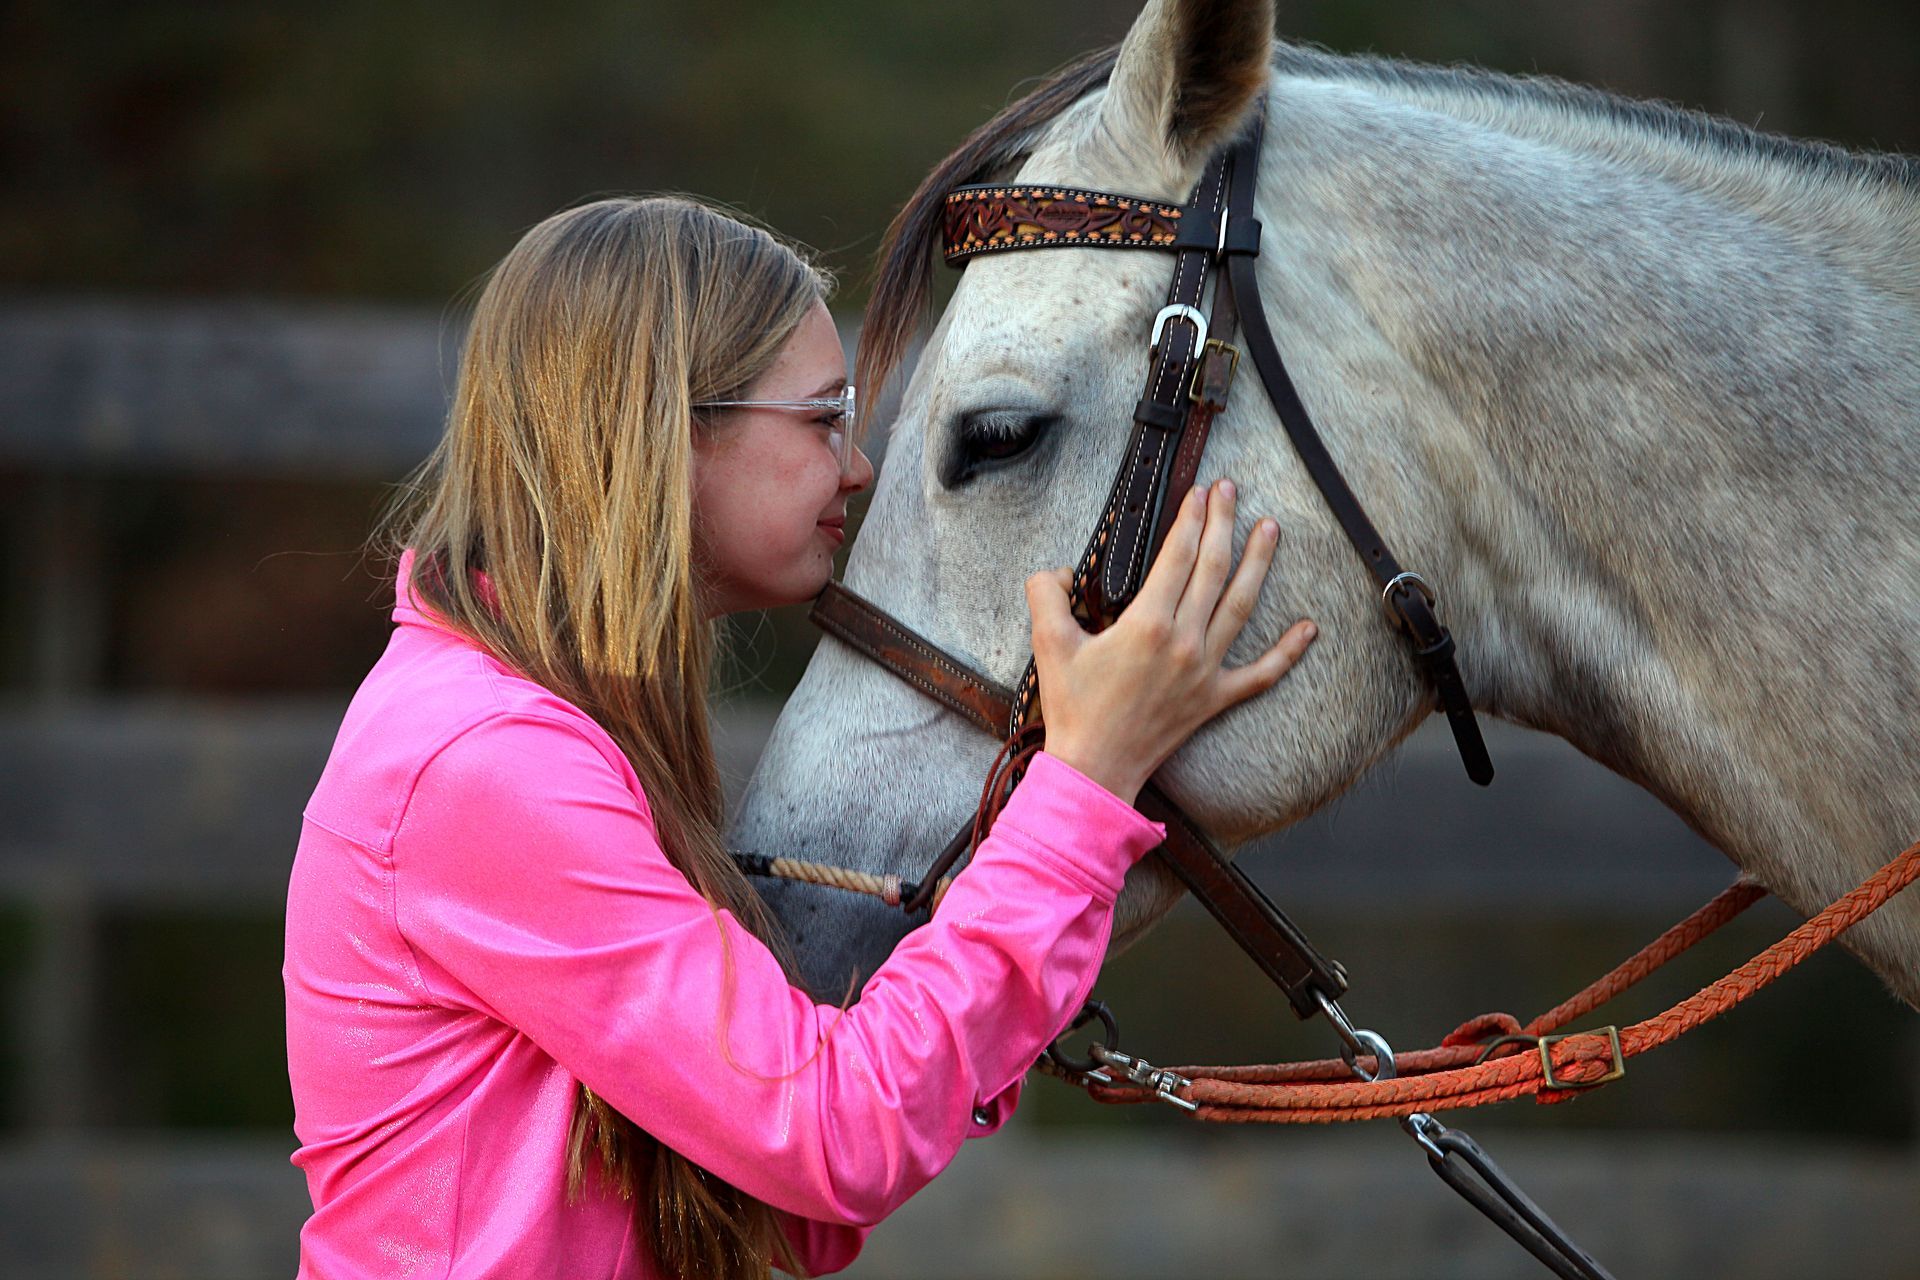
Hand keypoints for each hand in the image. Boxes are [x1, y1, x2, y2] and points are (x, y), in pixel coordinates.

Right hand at [1025, 479, 1316, 805]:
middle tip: (1229, 489)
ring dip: (1259, 563)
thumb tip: (1062, 571)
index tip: (1196, 493)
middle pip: (1213, 569)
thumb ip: (1047, 593)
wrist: (1095, 767)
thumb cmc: (1073, 708)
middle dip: (1223, 523)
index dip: (1189, 518)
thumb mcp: (1047, 642)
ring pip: (1242, 606)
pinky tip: (1309, 627)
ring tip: (1270, 528)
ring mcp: (1206, 670)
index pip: (1178, 556)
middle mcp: (1184, 642)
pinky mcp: (1216, 698)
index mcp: (1147, 624)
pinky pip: (1263, 674)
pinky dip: (1289, 651)